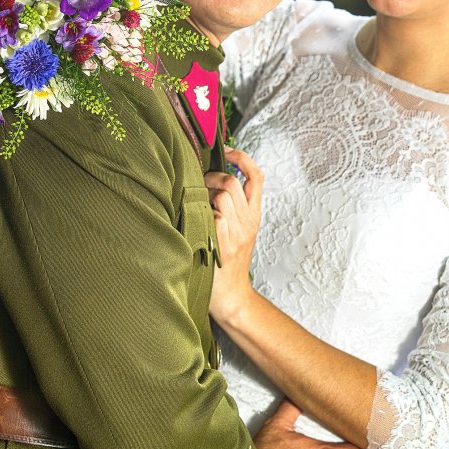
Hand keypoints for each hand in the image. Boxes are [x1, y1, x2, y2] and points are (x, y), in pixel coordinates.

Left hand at [205, 147, 262, 320]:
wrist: (231, 298)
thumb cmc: (227, 264)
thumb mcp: (239, 233)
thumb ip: (231, 208)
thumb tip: (211, 181)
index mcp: (254, 216)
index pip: (256, 177)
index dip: (242, 158)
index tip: (227, 150)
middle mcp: (248, 222)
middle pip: (232, 182)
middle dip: (211, 177)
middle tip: (198, 187)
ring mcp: (236, 233)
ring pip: (220, 196)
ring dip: (202, 195)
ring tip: (193, 206)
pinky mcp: (222, 244)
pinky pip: (210, 216)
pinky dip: (199, 214)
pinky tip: (192, 222)